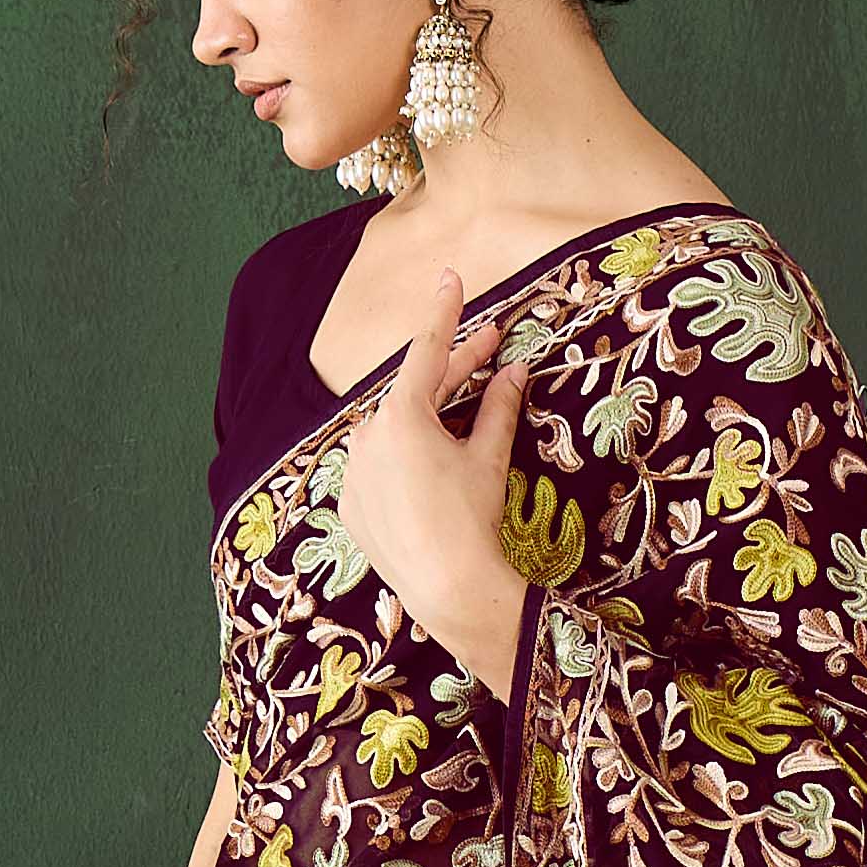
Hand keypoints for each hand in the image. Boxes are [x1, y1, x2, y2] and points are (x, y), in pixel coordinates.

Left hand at [333, 267, 530, 697]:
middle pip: (414, 392)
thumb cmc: (472, 520)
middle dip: (454, 371)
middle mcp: (367, 436)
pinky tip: (431, 480)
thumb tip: (516, 369)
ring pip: (394, 432)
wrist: (449, 590)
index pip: (427, 350)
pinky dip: (404, 465)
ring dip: (427, 423)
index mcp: (401, 416)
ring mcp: (353, 471)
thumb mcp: (488, 457)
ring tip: (462, 431)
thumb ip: (499, 407)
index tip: (450, 275)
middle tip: (491, 347)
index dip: (444, 312)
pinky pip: (378, 470)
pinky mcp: (350, 505)